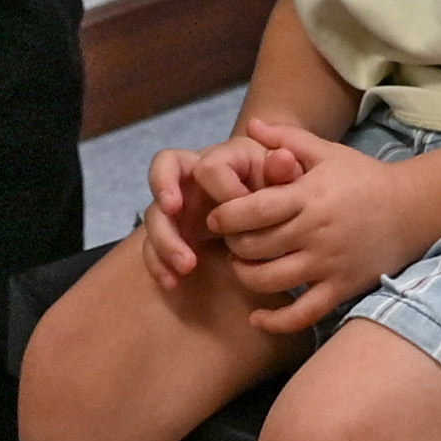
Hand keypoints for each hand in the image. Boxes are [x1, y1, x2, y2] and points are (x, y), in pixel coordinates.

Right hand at [132, 128, 287, 281]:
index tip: (241, 206)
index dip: (222, 186)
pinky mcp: (173, 234)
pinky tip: (172, 282)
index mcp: (223, 158)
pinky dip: (158, 264)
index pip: (209, 163)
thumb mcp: (288, 184)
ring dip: (165, 239)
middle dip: (164, 185)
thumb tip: (283, 158)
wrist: (273, 223)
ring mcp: (178, 207)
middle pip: (164, 166)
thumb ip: (284, 173)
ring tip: (188, 265)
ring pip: (155, 214)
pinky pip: (152, 246)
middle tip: (172, 209)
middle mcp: (193, 177)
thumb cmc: (281, 195)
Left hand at [206, 119, 430, 335]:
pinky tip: (258, 317)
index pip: (253, 210)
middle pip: (255, 247)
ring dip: (246, 277)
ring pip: (270, 281)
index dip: (225, 216)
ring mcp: (329, 263)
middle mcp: (316, 231)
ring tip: (243, 267)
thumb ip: (287, 139)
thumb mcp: (327, 152)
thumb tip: (252, 124)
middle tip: (229, 241)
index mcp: (309, 196)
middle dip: (233, 246)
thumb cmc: (364, 178)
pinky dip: (275, 321)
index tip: (216, 218)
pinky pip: (302, 315)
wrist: (413, 208)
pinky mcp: (341, 288)